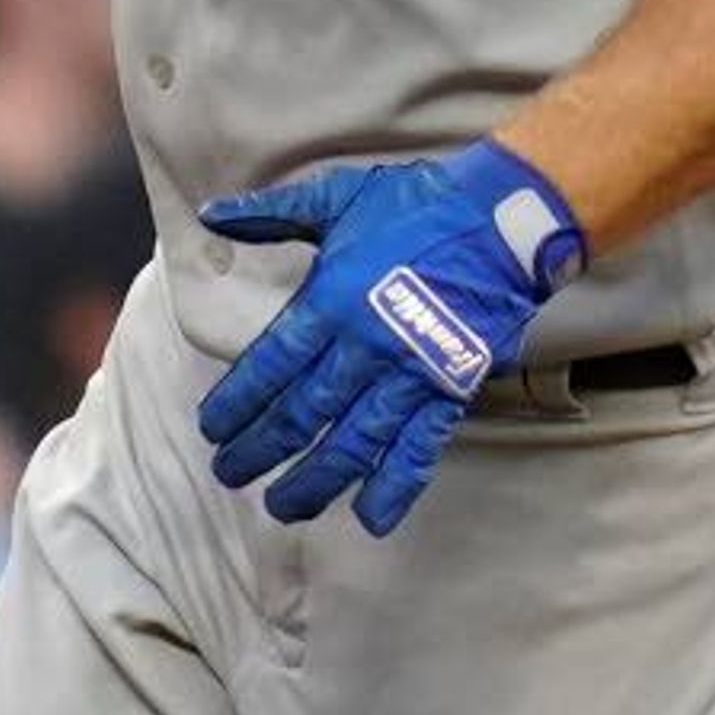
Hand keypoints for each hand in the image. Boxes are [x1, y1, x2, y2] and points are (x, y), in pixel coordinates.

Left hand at [191, 140, 583, 536]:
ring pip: (352, 442)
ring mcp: (409, 373)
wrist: (504, 221)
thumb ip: (271, 213)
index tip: (213, 430)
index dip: (238, 402)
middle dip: (262, 449)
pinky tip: (370, 517)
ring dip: (315, 480)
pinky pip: (418, 447)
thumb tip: (210, 214)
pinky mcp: (450, 388)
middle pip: (302, 412)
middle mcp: (364, 346)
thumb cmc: (417, 204)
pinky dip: (395, 486)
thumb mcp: (336, 197)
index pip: (271, 365)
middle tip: (231, 475)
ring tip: (283, 506)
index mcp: (330, 300)